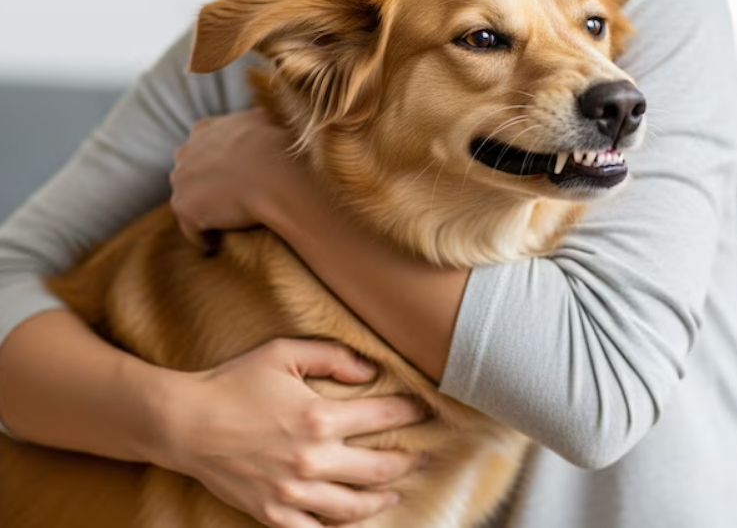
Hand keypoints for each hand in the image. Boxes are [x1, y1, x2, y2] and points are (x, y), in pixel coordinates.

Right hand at [155, 339, 425, 527]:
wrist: (183, 423)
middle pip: (382, 467)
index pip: (386, 415)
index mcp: (320, 416)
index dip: (412, 412)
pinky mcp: (273, 513)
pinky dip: (340, 527)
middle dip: (411, 461)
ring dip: (384, 498)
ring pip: (356, 505)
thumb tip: (370, 370)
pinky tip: (353, 518)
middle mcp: (313, 458)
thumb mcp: (284, 352)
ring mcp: (294, 491)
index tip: (426, 411)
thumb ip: (333, 356)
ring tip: (396, 491)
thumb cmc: (233, 382)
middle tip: (426, 457)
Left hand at [170, 108, 306, 249]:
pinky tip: (216, 245)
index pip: (202, 143)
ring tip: (223, 226)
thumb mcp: (266, 121)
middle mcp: (187, 150)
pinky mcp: (185, 207)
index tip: (234, 171)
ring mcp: (182, 179)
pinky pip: (192, 229)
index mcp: (206, 129)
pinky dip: (203, 238)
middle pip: (190, 171)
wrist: (276, 176)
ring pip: (189, 199)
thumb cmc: (279, 150)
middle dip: (205, 183)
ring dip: (204, 210)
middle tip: (230, 199)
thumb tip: (260, 118)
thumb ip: (253, 120)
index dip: (217, 158)